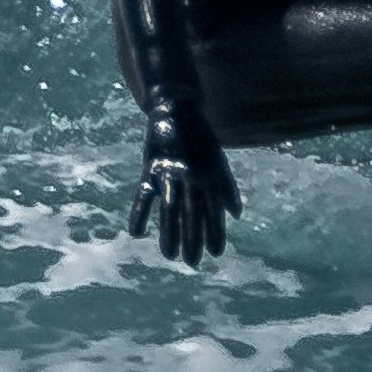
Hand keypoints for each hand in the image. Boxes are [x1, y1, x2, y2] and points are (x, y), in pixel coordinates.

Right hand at [130, 114, 238, 264]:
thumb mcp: (218, 160)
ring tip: (170, 255)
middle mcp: (191, 175)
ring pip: (169, 208)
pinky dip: (139, 214)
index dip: (215, 231)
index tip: (216, 253)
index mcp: (210, 174)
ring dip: (169, 233)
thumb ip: (227, 187)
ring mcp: (169, 172)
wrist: (176, 109)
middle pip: (191, 213)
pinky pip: (143, 195)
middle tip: (193, 262)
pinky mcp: (150, 168)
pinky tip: (136, 233)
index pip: (214, 209)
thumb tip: (235, 215)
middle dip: (192, 239)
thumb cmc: (201, 139)